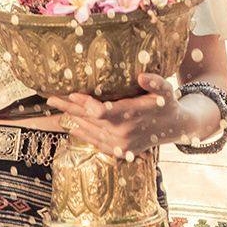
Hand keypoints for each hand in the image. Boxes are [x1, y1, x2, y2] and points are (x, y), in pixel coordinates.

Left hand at [46, 73, 185, 158]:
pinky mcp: (118, 150)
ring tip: (56, 108)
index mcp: (131, 117)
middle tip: (51, 98)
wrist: (175, 128)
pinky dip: (82, 133)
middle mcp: (122, 133)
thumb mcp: (166, 90)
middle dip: (70, 108)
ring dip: (72, 119)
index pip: (102, 111)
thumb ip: (155, 82)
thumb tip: (141, 76)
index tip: (72, 93)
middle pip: (90, 120)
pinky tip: (71, 126)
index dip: (85, 103)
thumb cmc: (168, 104)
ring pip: (89, 130)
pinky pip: (95, 142)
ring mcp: (119, 144)